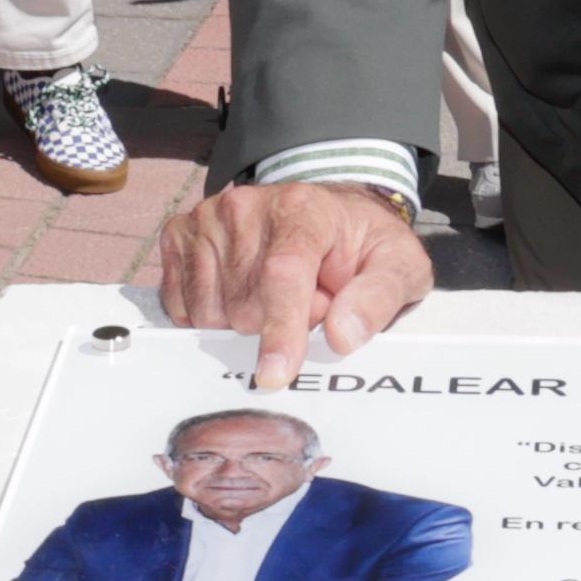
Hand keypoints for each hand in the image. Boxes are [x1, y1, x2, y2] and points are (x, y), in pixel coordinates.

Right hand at [152, 179, 436, 389]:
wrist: (330, 214)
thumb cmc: (362, 245)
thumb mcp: (398, 267)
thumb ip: (378, 299)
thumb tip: (342, 336)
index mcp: (303, 209)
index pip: (282, 275)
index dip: (280, 330)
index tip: (276, 374)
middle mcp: (246, 206)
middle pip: (245, 306)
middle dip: (276, 325)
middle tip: (310, 300)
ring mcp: (208, 218)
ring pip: (210, 313)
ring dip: (243, 323)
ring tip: (277, 295)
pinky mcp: (181, 234)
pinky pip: (182, 305)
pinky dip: (214, 315)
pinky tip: (241, 294)